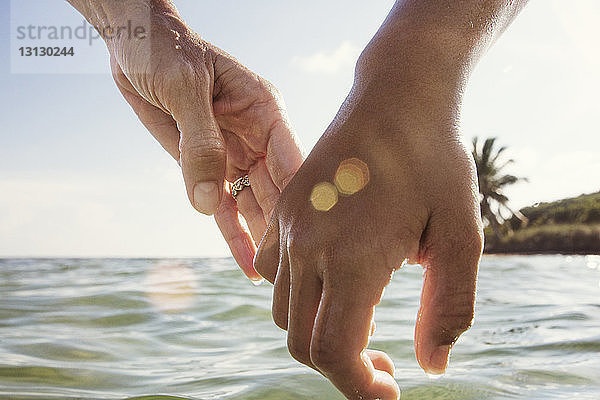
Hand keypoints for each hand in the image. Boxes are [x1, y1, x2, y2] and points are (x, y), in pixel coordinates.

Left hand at [107, 9, 301, 279]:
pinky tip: (248, 266)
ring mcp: (233, 157)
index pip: (294, 162)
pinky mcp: (206, 170)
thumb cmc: (165, 50)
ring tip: (279, 279)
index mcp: (265, 112)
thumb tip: (207, 203)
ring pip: (254, 206)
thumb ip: (199, 143)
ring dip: (265, 240)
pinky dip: (234, 236)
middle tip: (300, 273)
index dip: (306, 198)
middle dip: (288, 230)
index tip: (317, 236)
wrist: (134, 46)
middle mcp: (256, 139)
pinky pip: (222, 209)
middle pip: (279, 192)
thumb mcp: (184, 88)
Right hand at [254, 76, 482, 397]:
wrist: (396, 96)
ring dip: (318, 333)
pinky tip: (332, 283)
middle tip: (383, 363)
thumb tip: (432, 364)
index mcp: (352, 258)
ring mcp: (288, 228)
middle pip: (302, 343)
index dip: (360, 389)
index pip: (334, 353)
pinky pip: (271, 274)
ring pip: (283, 313)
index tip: (390, 392)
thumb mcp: (462, 235)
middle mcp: (308, 247)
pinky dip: (296, 297)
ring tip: (362, 322)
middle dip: (341, 368)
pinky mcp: (283, 211)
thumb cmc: (435, 161)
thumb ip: (449, 307)